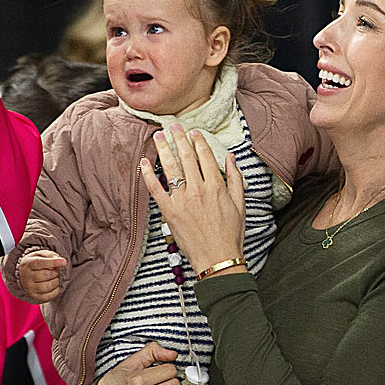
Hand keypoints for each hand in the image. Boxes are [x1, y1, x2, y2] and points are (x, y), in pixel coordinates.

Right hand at [17, 248, 67, 301]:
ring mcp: (29, 288)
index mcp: (28, 264)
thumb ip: (49, 255)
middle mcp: (26, 277)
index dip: (53, 262)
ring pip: (47, 286)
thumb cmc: (35, 264)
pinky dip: (56, 291)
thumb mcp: (39, 255)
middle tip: (55, 271)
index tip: (64, 262)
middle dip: (55, 272)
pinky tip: (54, 286)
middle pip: (46, 275)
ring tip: (55, 278)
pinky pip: (49, 296)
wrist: (23, 276)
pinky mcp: (34, 297)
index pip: (41, 263)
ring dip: (56, 281)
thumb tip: (59, 259)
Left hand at [139, 127, 246, 275]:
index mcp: (216, 186)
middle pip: (186, 157)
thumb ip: (236, 178)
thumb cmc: (231, 233)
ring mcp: (182, 200)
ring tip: (158, 136)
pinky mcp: (169, 212)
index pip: (205, 156)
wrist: (218, 258)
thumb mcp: (240, 204)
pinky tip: (145, 162)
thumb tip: (231, 157)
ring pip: (171, 168)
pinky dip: (148, 174)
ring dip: (163, 149)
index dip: (198, 142)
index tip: (193, 132)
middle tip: (173, 126)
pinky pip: (155, 189)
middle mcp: (198, 189)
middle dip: (179, 138)